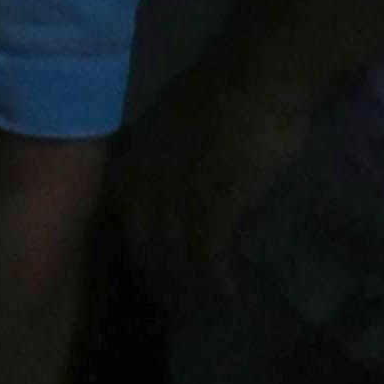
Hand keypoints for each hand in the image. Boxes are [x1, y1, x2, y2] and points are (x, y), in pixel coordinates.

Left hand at [114, 62, 313, 305]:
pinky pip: (209, 253)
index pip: (125, 213)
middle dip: (156, 276)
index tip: (149, 269)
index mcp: (137, 153)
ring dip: (186, 287)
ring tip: (201, 311)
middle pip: (143, 241)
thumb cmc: (228, 86)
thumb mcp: (178, 116)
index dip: (137, 245)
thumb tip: (174, 176)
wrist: (259, 72)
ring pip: (173, 253)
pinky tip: (230, 296)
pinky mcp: (215, 201)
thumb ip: (169, 149)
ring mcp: (180, 191)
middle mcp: (148, 177)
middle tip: (172, 306)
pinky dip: (217, 278)